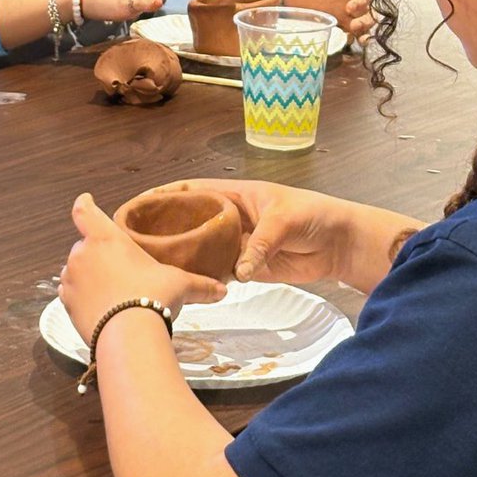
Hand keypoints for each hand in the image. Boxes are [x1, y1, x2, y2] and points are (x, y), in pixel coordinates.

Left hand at [61, 193, 226, 342]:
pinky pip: (70, 293)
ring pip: (77, 269)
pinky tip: (99, 305)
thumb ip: (199, 285)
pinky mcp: (65, 305)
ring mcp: (71, 279)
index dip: (84, 204)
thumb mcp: (180, 285)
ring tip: (111, 289)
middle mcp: (83, 254)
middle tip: (119, 267)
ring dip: (89, 275)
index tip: (85, 199)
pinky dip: (81, 295)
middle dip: (98, 253)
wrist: (128, 336)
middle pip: (86, 244)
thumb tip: (223, 290)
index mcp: (107, 238)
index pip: (86, 211)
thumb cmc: (153, 296)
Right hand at [143, 179, 349, 285]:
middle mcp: (231, 218)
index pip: (193, 191)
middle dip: (166, 227)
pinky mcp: (248, 267)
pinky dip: (206, 278)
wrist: (339, 243)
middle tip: (136, 240)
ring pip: (202, 248)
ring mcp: (237, 243)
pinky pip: (220, 272)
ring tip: (153, 265)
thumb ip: (261, 242)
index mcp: (235, 195)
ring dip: (183, 255)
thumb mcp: (285, 220)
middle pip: (191, 221)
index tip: (139, 203)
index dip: (166, 195)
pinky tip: (186, 285)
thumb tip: (240, 271)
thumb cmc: (314, 215)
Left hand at [282, 0, 373, 38]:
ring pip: (359, 25)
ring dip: (362, 33)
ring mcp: (342, 15)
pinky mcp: (332, 24)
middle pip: (366, 13)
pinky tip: (347, 41)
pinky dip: (349, 39)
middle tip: (356, 27)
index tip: (350, 7)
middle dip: (366, 21)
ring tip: (361, 40)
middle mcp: (350, 1)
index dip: (361, 2)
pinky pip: (345, 33)